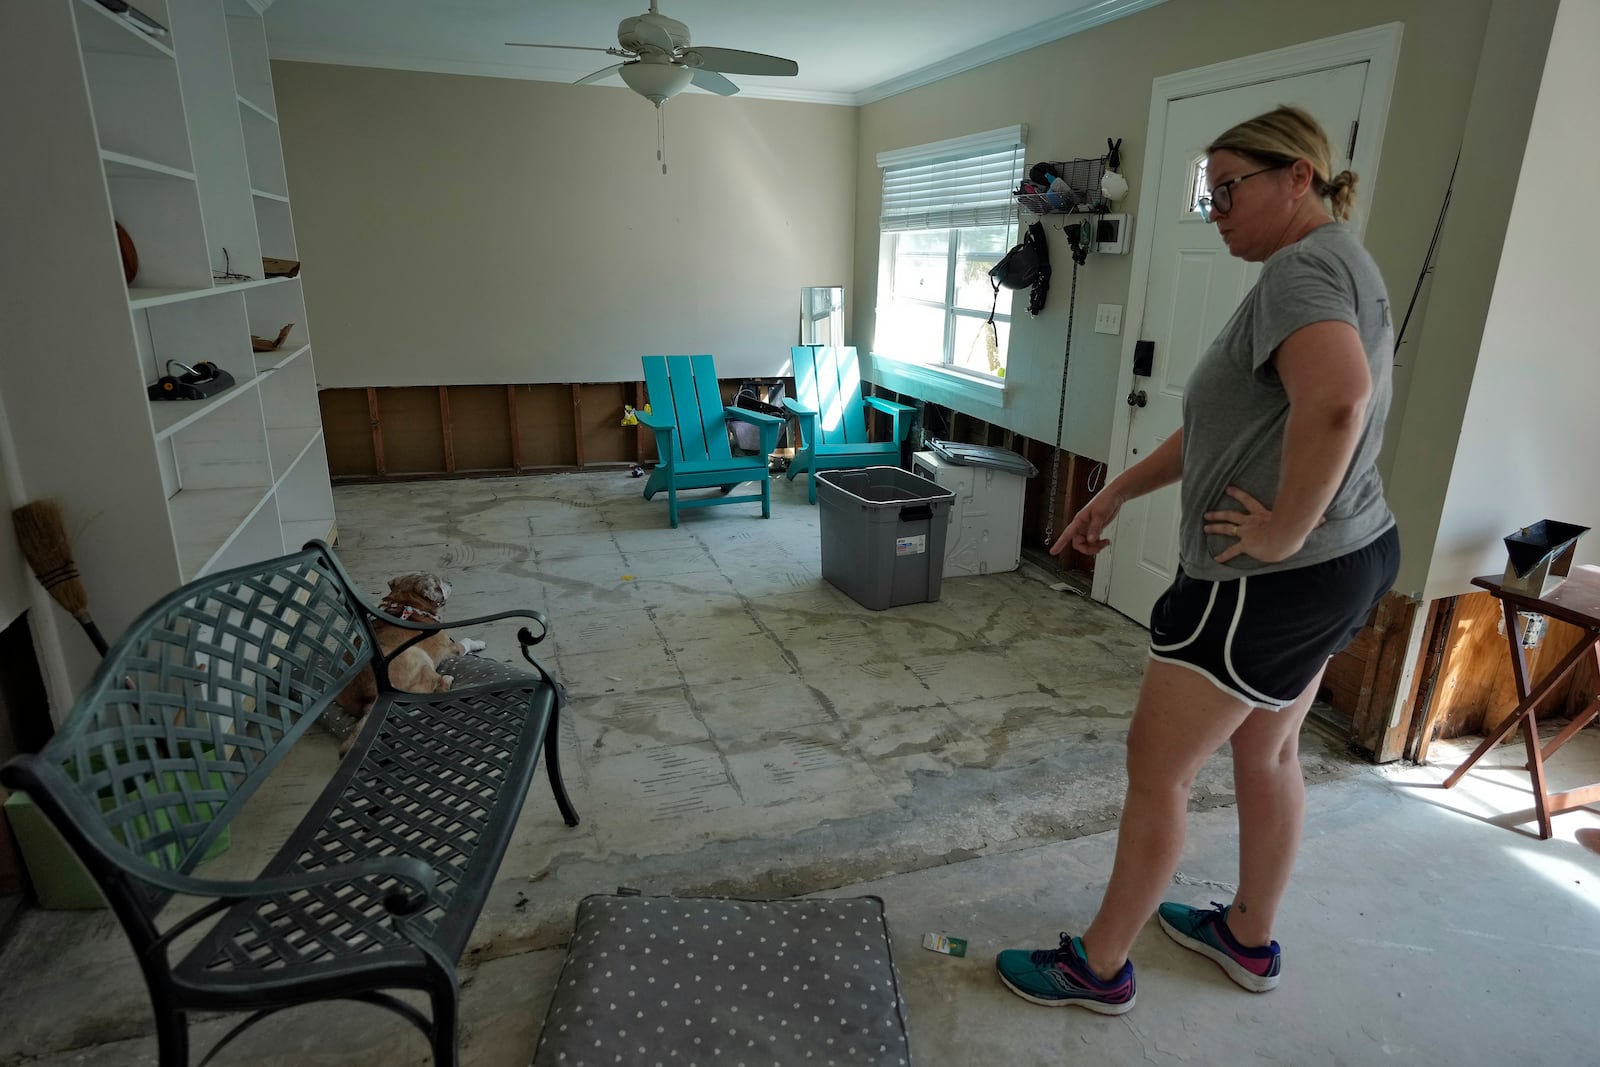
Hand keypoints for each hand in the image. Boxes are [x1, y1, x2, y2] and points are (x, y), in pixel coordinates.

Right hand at [1052, 488, 1124, 557]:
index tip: (1053, 551)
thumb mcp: (1100, 515)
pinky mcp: (1095, 529)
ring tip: (1104, 543)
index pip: (1067, 534)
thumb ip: (1095, 528)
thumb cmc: (1105, 500)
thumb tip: (1090, 540)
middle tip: (1098, 548)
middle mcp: (1082, 525)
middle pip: (1078, 543)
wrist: (1114, 496)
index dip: (1059, 543)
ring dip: (1095, 547)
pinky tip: (1105, 541)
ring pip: (1086, 544)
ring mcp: (1088, 528)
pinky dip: (1099, 544)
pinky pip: (1093, 541)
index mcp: (1079, 520)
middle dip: (1087, 548)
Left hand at [1204, 486, 1319, 563]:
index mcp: (1262, 514)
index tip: (1228, 489)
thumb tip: (1325, 519)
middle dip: (1218, 514)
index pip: (1248, 501)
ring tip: (1204, 526)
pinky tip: (1216, 559)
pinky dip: (1224, 555)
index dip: (1237, 494)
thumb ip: (1311, 521)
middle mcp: (1251, 522)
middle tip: (1207, 513)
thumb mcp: (1300, 522)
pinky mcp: (1247, 544)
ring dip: (1215, 527)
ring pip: (1227, 528)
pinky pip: (1233, 550)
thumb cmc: (1293, 528)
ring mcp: (1247, 532)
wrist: (1284, 537)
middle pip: (1231, 515)